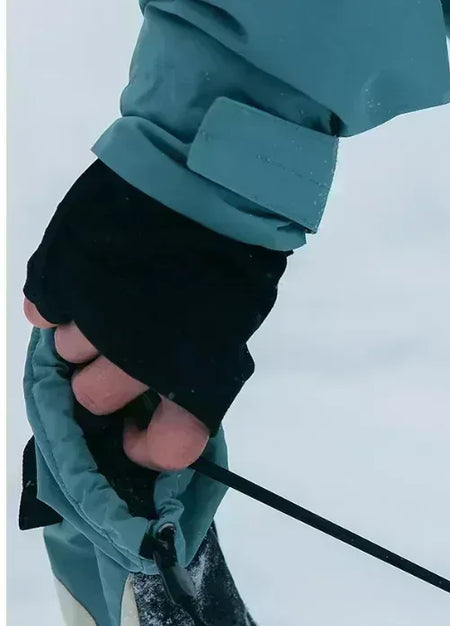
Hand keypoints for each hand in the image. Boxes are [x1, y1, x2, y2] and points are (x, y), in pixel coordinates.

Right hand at [24, 162, 285, 474]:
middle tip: (125, 345)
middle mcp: (132, 359)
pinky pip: (42, 312)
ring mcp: (89, 317)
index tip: (143, 433)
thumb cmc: (230, 252)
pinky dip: (60, 301)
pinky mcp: (57, 277)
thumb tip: (166, 400)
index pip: (168, 446)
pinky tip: (86, 278)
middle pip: (94, 398)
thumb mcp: (231, 322)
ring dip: (86, 334)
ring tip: (113, 295)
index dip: (154, 446)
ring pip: (67, 353)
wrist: (204, 179)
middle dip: (108, 379)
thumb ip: (197, 368)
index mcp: (191, 375)